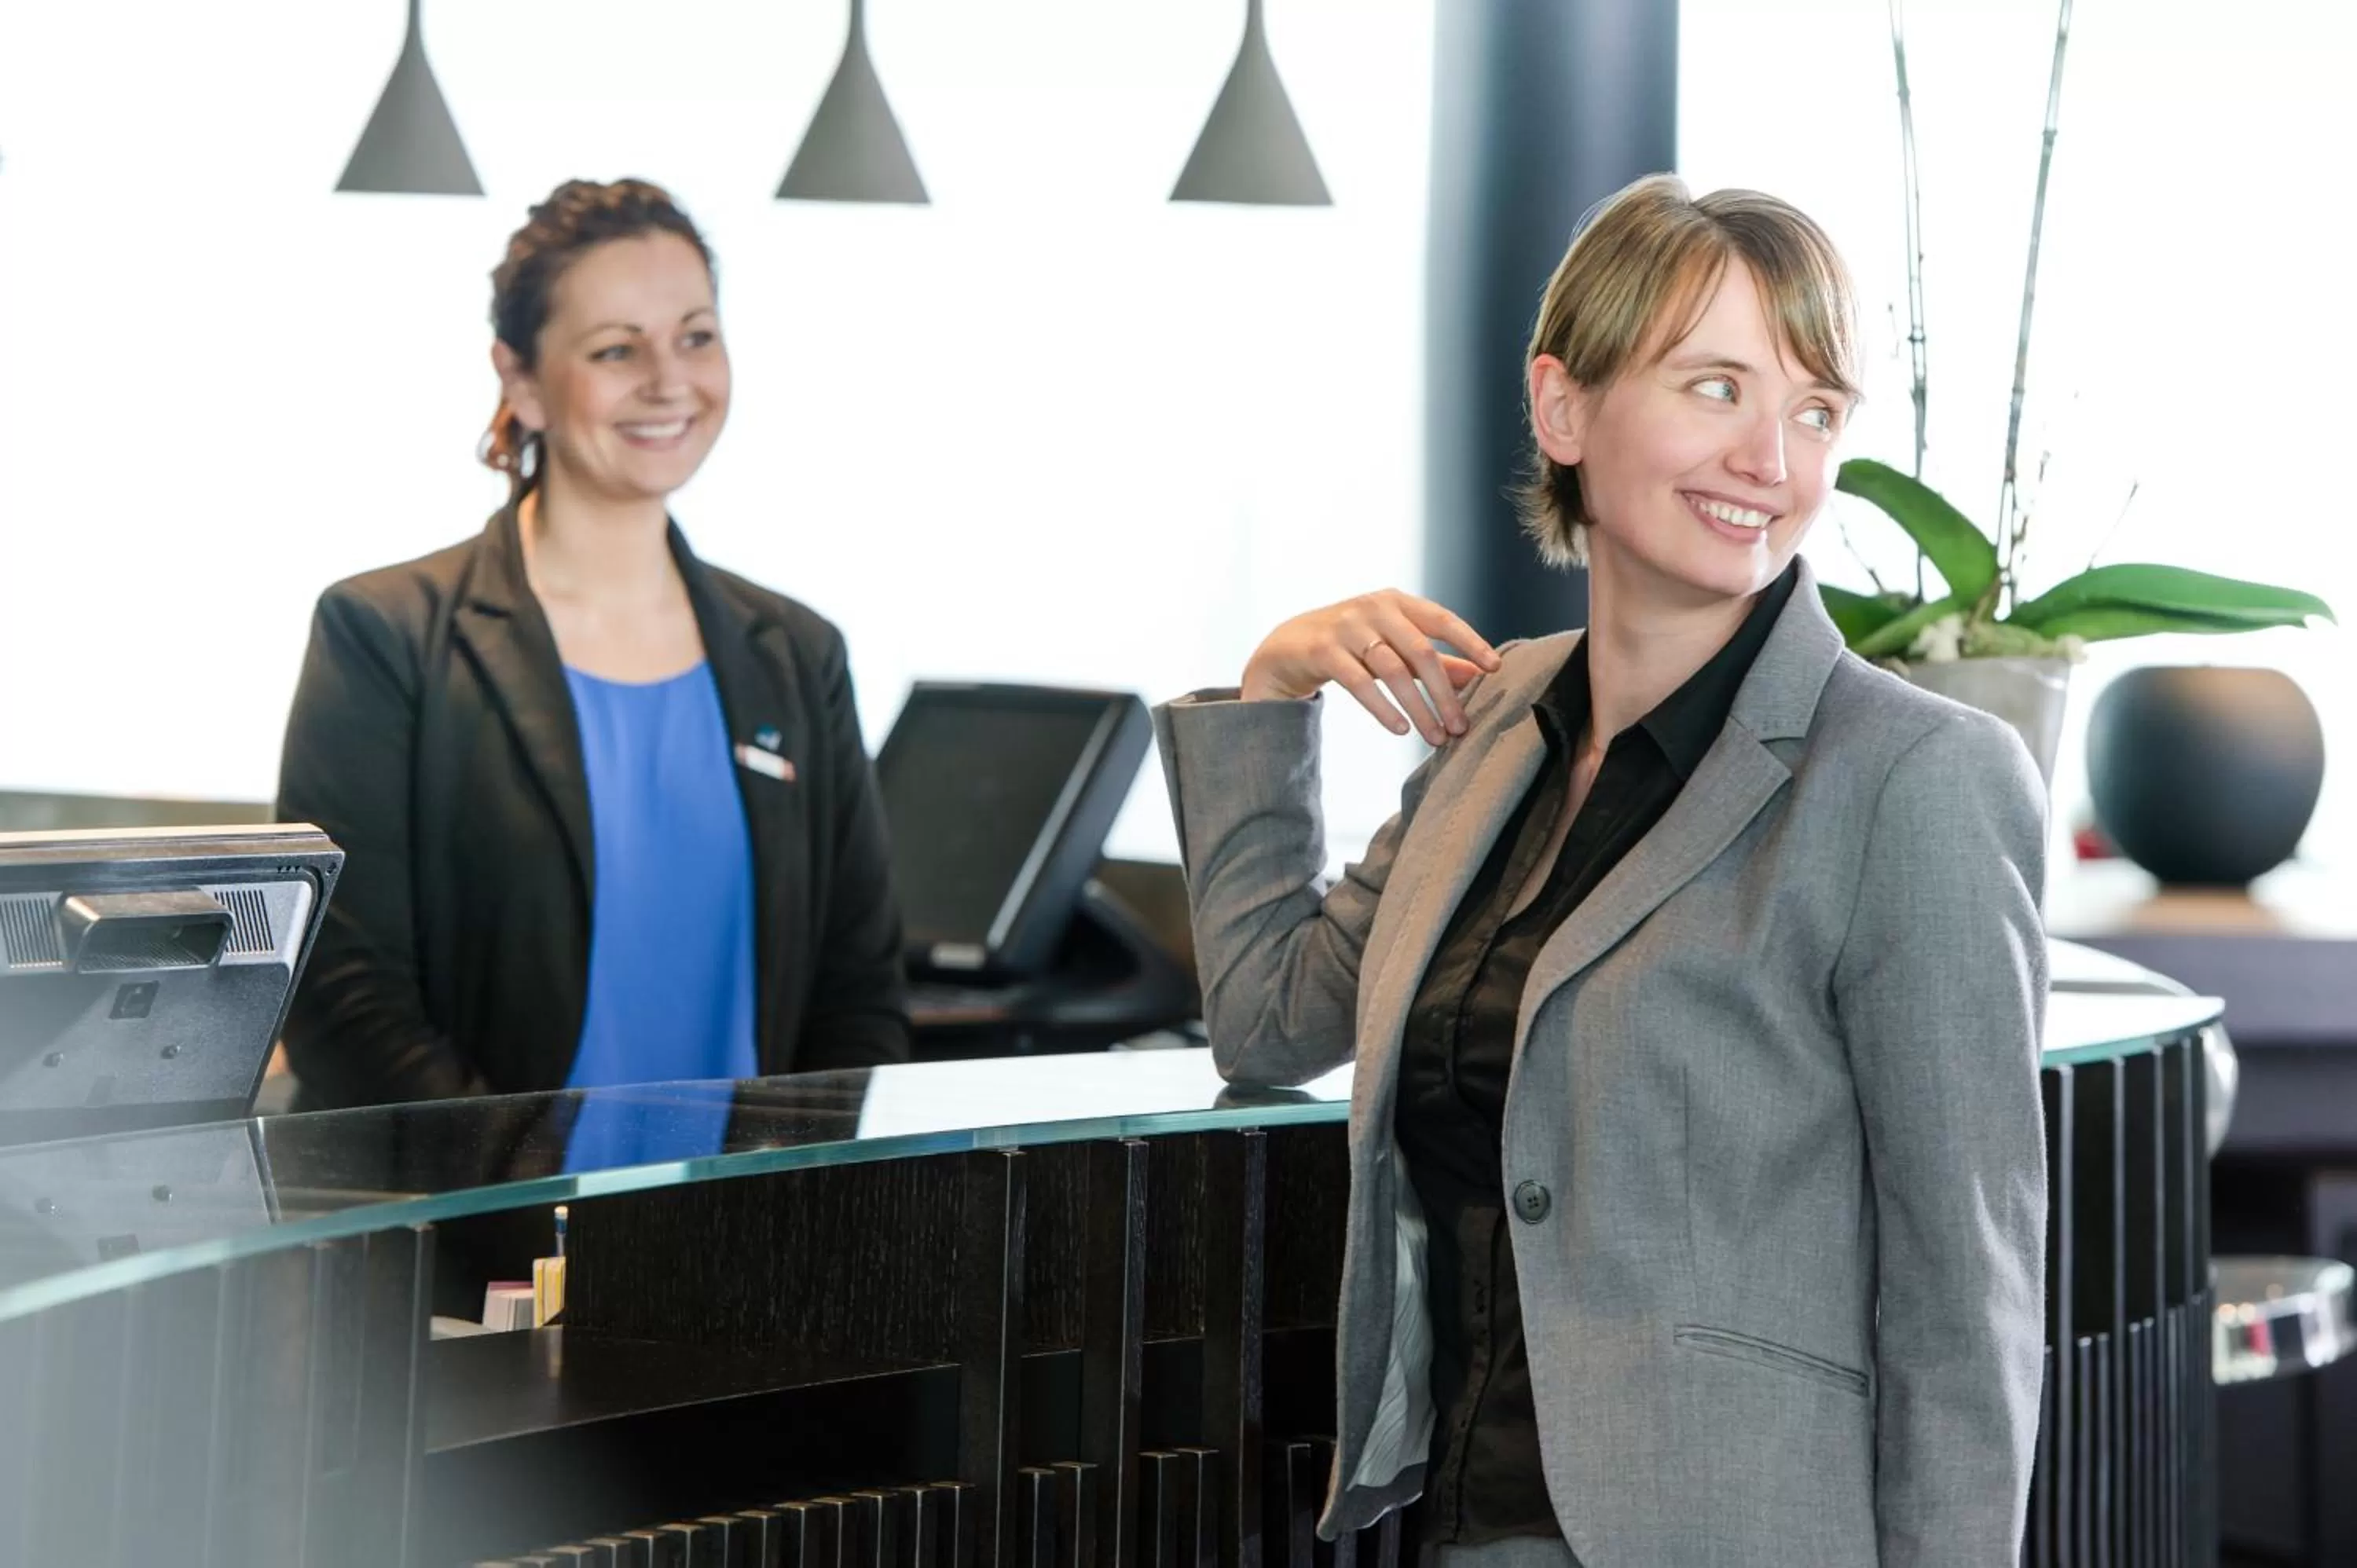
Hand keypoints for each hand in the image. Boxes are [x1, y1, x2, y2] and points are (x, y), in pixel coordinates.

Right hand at [1241, 590, 1501, 743]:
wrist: (1287, 648)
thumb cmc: (1351, 645)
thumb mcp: (1393, 648)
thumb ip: (1433, 660)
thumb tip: (1476, 674)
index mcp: (1397, 602)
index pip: (1442, 619)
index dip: (1470, 642)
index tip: (1495, 668)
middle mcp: (1374, 608)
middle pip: (1420, 651)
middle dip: (1444, 693)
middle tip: (1461, 727)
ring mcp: (1346, 626)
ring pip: (1393, 671)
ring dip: (1419, 708)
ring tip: (1435, 737)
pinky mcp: (1323, 650)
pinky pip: (1360, 683)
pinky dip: (1384, 708)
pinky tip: (1401, 728)